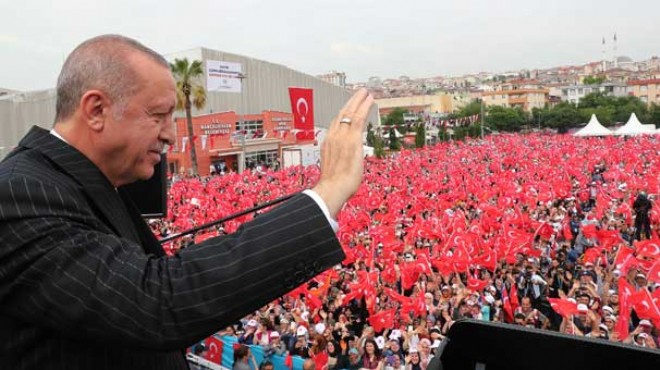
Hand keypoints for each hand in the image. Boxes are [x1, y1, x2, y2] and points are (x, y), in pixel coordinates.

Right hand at [313, 89, 373, 217]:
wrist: (333, 188)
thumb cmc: (334, 185)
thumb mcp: (333, 170)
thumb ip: (338, 163)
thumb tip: (342, 166)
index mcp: (327, 144)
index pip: (335, 124)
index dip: (343, 115)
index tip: (349, 109)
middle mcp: (333, 137)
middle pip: (341, 114)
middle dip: (351, 103)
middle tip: (359, 94)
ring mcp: (342, 136)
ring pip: (350, 113)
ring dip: (359, 101)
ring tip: (366, 93)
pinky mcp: (352, 139)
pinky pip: (359, 117)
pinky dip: (365, 107)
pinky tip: (370, 100)